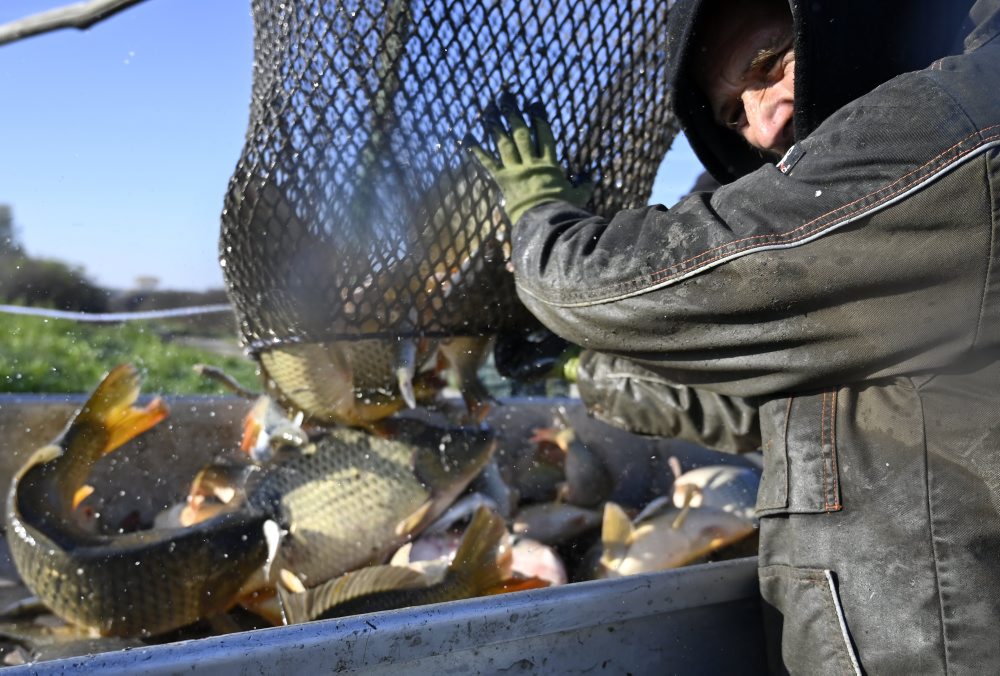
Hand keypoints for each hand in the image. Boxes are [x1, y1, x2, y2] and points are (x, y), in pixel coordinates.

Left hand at [465, 92, 591, 224]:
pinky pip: (487, 163)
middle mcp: (531, 163)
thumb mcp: (577, 197)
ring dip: (496, 126)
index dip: (538, 118)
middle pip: (522, 133)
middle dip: (514, 114)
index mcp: (549, 164)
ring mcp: (516, 170)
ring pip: (504, 143)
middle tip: (506, 98)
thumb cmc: (563, 211)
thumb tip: (593, 179)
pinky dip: (476, 151)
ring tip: (488, 110)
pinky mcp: (503, 180)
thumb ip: (584, 187)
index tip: (534, 104)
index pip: (544, 135)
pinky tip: (467, 138)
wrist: (546, 222)